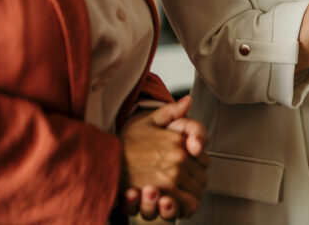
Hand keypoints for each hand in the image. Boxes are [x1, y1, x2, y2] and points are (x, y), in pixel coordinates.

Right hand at [119, 96, 209, 218]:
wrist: (104, 159)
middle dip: (196, 182)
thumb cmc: (126, 141)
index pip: (205, 160)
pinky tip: (176, 203)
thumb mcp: (149, 120)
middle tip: (184, 183)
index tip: (190, 167)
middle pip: (202, 178)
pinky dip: (185, 207)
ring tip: (180, 195)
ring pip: (196, 193)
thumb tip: (188, 101)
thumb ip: (172, 112)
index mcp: (179, 142)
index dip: (199, 165)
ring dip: (191, 195)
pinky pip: (187, 206)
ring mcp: (169, 179)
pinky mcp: (160, 197)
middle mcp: (177, 161)